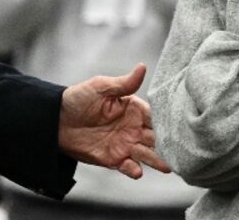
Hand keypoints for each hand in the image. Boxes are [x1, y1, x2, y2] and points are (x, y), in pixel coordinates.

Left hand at [58, 63, 170, 178]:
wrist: (55, 120)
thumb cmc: (78, 98)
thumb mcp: (101, 87)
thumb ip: (124, 83)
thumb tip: (143, 66)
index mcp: (133, 108)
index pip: (155, 116)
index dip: (166, 121)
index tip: (180, 127)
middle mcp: (133, 127)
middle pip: (155, 137)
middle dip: (167, 144)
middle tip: (182, 151)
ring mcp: (124, 144)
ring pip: (146, 153)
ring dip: (156, 160)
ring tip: (168, 167)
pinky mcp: (113, 159)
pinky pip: (127, 166)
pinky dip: (133, 169)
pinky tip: (137, 171)